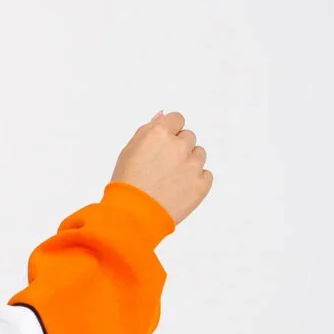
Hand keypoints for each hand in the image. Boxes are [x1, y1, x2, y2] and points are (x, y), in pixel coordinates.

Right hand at [111, 110, 212, 224]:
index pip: (177, 119)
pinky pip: (206, 175)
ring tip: (171, 180)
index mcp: (159, 132)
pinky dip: (196, 181)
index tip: (162, 147)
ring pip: (199, 154)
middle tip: (163, 168)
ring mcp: (192, 165)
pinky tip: (180, 190)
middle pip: (188, 137)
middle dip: (179, 149)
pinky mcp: (201, 185)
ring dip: (189, 163)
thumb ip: (148, 130)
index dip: (170, 133)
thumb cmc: (126, 184)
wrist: (132, 217)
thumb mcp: (130, 150)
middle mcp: (179, 145)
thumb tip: (163, 115)